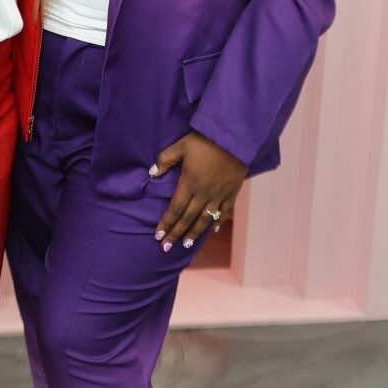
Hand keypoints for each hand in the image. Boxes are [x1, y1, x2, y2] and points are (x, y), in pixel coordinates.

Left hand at [150, 133, 246, 251]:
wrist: (235, 139)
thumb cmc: (205, 140)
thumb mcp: (181, 146)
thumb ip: (165, 159)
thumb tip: (152, 173)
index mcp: (189, 183)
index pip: (175, 209)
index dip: (166, 223)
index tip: (158, 236)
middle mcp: (203, 194)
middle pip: (188, 219)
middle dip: (176, 234)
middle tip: (166, 248)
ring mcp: (219, 195)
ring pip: (204, 219)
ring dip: (194, 233)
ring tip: (186, 245)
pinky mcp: (231, 193)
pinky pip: (223, 212)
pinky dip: (217, 223)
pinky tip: (212, 231)